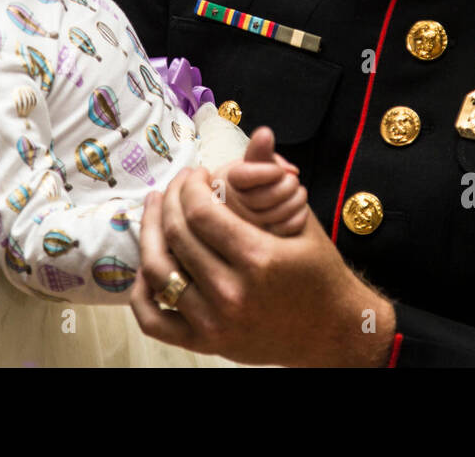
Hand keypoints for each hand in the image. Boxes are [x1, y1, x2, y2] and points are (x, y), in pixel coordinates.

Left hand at [129, 165, 396, 366]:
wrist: (333, 330)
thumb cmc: (318, 270)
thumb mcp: (300, 218)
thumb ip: (271, 176)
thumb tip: (261, 132)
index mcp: (257, 259)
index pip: (200, 212)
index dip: (190, 185)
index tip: (196, 173)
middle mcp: (231, 293)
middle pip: (177, 235)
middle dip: (170, 200)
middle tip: (177, 185)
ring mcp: (214, 322)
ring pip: (158, 271)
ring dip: (150, 233)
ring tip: (156, 210)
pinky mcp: (204, 344)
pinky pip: (154, 319)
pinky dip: (141, 292)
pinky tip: (148, 263)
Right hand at [215, 127, 307, 235]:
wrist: (264, 220)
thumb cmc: (259, 186)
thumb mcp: (255, 166)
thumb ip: (259, 152)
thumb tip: (265, 133)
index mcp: (218, 184)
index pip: (243, 176)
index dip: (268, 172)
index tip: (279, 171)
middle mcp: (223, 210)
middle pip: (264, 195)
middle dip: (287, 184)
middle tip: (291, 181)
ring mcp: (240, 233)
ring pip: (279, 211)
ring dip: (296, 199)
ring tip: (294, 195)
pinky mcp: (258, 249)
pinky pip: (288, 228)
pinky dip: (300, 216)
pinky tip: (295, 213)